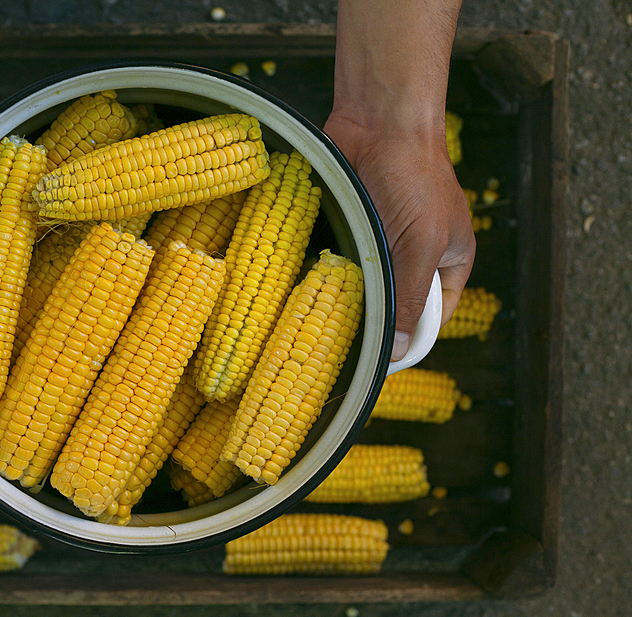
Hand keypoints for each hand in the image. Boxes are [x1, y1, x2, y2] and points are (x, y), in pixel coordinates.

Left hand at [323, 113, 474, 360]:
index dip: (408, 340)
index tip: (376, 360)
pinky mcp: (351, 226)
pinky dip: (326, 270)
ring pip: (362, 285)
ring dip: (344, 295)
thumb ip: (409, 297)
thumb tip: (399, 351)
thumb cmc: (412, 176)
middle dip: (371, 317)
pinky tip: (306, 283)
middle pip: (393, 305)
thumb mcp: (419, 244)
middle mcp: (416, 256)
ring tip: (318, 312)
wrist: (377, 119)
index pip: (432, 319)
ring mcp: (382, 241)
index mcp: (448, 264)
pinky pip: (337, 260)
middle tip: (339, 338)